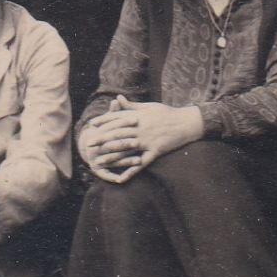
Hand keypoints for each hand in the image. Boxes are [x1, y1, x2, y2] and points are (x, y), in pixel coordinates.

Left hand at [82, 96, 204, 182]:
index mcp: (139, 116)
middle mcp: (141, 128)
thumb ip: (132, 105)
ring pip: (126, 149)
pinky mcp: (155, 151)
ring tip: (98, 162)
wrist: (187, 122)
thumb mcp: (149, 106)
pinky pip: (141, 164)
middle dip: (102, 139)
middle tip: (89, 144)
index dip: (103, 122)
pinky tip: (120, 178)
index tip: (91, 125)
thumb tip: (118, 97)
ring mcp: (148, 141)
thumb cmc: (167, 113)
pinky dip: (130, 172)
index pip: (117, 118)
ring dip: (111, 157)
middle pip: (117, 134)